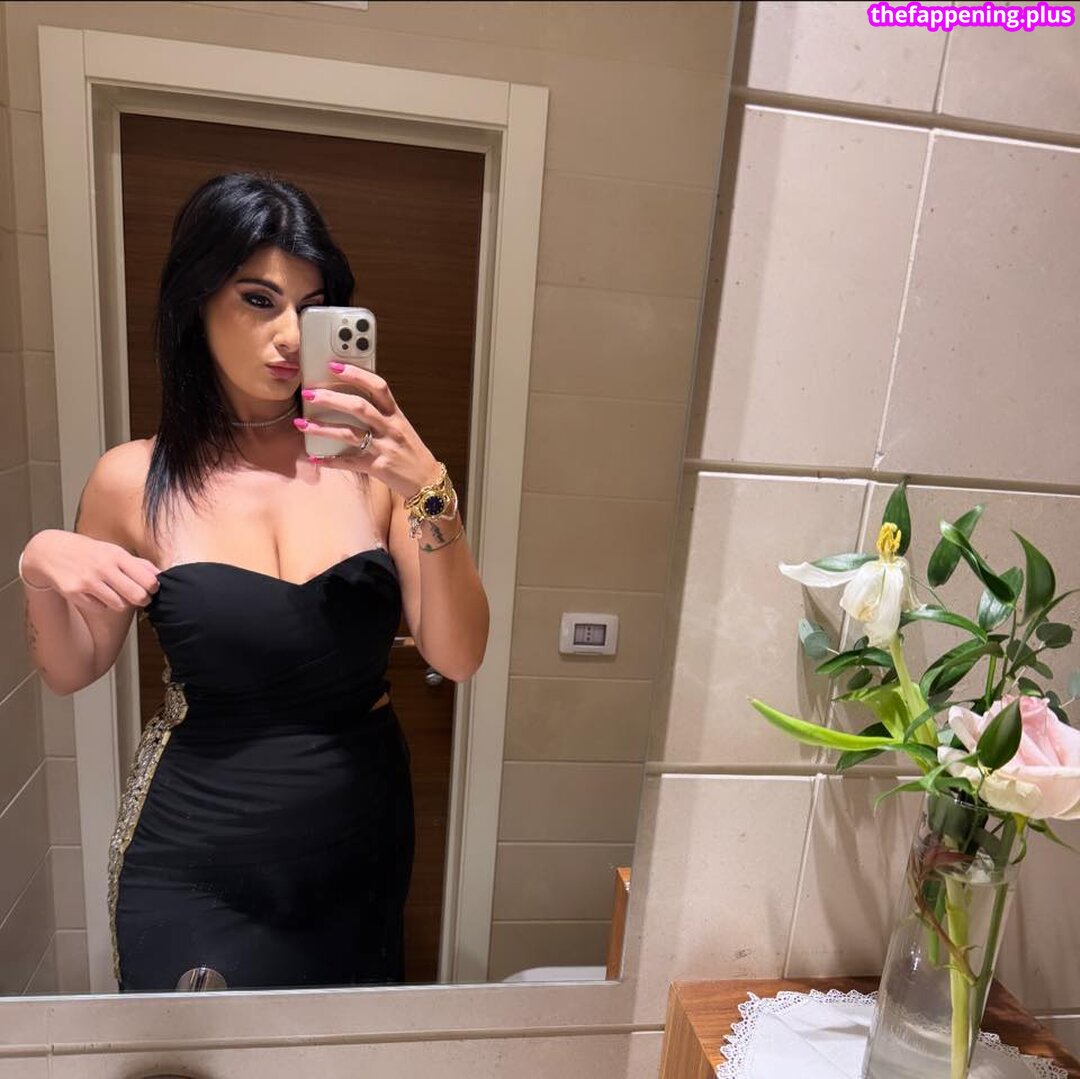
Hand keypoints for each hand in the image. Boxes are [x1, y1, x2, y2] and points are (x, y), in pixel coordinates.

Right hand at [21, 529, 160, 611]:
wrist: (50, 551)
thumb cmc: (87, 551)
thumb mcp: (113, 550)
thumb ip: (137, 563)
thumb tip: (160, 574)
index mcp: (116, 555)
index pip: (147, 579)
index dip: (153, 588)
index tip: (151, 588)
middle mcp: (103, 568)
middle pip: (137, 595)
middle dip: (143, 600)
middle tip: (140, 598)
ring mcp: (88, 581)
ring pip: (119, 605)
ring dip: (122, 603)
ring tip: (117, 594)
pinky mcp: (74, 593)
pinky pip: (100, 608)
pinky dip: (102, 604)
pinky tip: (98, 595)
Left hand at [297, 363, 440, 500]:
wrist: (426, 481)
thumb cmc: (409, 451)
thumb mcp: (400, 427)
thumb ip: (379, 413)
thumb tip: (348, 397)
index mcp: (395, 414)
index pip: (378, 386)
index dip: (356, 374)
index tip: (334, 365)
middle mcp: (390, 428)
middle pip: (359, 407)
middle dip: (331, 399)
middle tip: (309, 394)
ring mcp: (384, 448)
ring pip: (349, 433)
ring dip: (322, 428)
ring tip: (302, 424)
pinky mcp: (378, 468)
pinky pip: (349, 462)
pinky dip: (329, 460)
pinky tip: (314, 457)